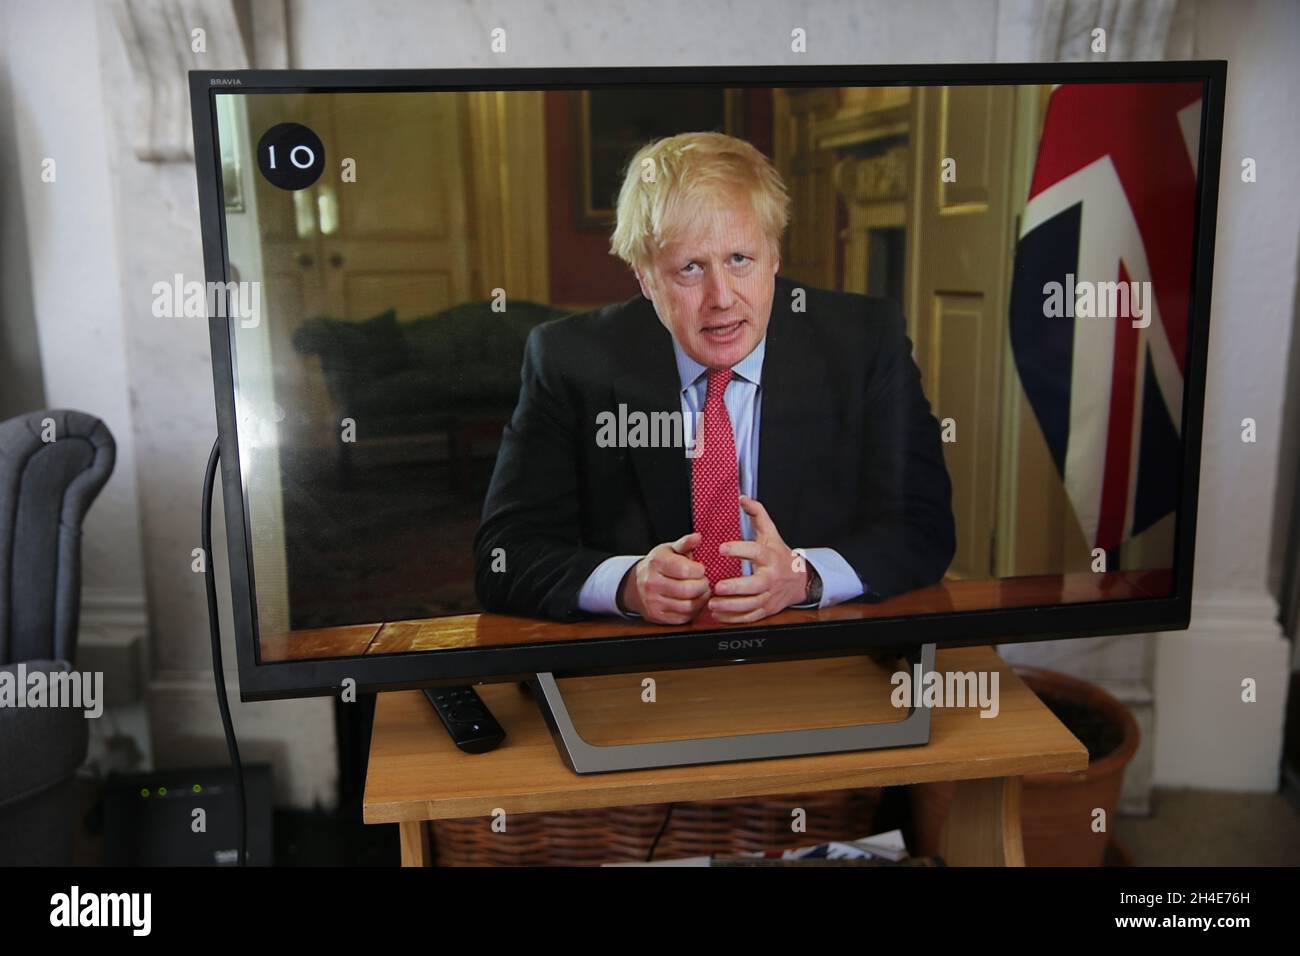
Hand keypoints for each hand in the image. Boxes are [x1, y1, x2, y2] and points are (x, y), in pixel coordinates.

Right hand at [619, 532, 710, 624]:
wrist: (636, 584)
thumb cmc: (658, 565)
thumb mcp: (669, 550)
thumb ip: (685, 543)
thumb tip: (698, 537)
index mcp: (656, 563)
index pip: (685, 570)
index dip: (699, 570)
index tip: (700, 569)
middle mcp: (652, 583)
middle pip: (688, 589)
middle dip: (703, 585)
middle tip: (704, 581)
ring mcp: (653, 601)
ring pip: (688, 606)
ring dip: (701, 599)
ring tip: (701, 591)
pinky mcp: (657, 616)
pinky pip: (683, 617)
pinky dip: (694, 610)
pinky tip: (694, 601)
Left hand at [707, 496, 808, 623]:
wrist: (800, 580)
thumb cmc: (780, 555)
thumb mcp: (771, 533)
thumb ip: (757, 515)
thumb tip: (743, 498)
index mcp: (770, 556)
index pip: (755, 552)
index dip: (739, 549)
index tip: (722, 548)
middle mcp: (770, 578)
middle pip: (755, 585)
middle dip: (735, 587)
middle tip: (717, 586)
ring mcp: (769, 596)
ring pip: (751, 604)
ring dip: (730, 606)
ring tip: (712, 603)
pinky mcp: (767, 609)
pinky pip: (750, 616)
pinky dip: (734, 618)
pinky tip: (718, 615)